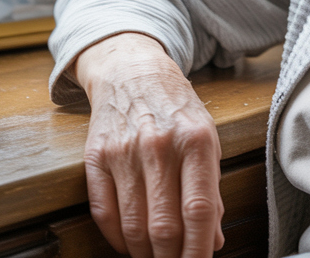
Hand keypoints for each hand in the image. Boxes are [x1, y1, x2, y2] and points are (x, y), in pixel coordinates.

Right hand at [75, 33, 224, 257]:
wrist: (132, 70)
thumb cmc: (175, 107)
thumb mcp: (206, 137)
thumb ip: (211, 189)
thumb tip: (214, 240)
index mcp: (195, 140)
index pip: (198, 211)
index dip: (199, 251)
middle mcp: (159, 145)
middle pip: (164, 227)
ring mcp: (124, 151)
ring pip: (133, 227)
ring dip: (144, 254)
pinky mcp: (96, 156)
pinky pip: (104, 213)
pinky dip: (117, 239)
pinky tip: (129, 243)